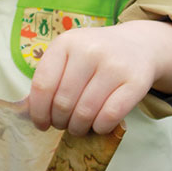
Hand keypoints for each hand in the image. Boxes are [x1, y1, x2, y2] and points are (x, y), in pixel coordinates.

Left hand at [28, 20, 171, 135]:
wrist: (139, 45)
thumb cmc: (96, 57)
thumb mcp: (70, 55)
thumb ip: (51, 78)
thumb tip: (32, 113)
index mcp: (66, 42)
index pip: (43, 85)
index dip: (39, 112)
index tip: (41, 124)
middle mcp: (89, 50)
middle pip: (63, 103)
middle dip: (60, 122)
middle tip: (64, 125)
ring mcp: (114, 65)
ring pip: (85, 113)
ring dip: (79, 128)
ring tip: (79, 127)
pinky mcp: (136, 81)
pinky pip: (109, 116)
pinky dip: (100, 128)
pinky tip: (99, 125)